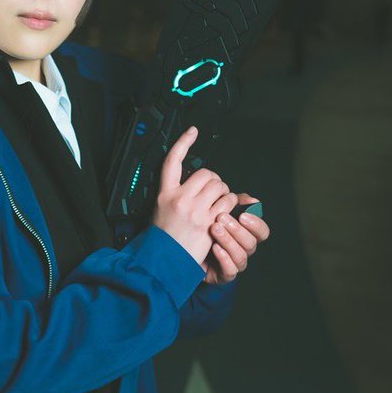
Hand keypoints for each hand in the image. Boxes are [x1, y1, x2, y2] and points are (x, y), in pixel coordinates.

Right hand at [151, 126, 238, 265]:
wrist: (164, 261)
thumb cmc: (165, 237)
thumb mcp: (161, 209)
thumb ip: (178, 193)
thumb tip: (202, 181)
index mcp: (165, 193)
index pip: (172, 161)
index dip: (183, 142)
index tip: (192, 132)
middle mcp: (179, 198)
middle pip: (206, 173)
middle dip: (215, 181)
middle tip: (213, 193)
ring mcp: (194, 210)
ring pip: (220, 186)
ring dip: (224, 193)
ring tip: (218, 204)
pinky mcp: (209, 221)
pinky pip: (227, 202)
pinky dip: (230, 205)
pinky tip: (223, 214)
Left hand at [201, 194, 270, 284]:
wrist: (188, 250)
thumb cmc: (207, 229)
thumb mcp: (220, 212)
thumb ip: (236, 204)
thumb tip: (253, 201)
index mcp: (248, 235)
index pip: (262, 232)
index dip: (256, 224)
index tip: (243, 215)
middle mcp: (245, 250)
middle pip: (251, 243)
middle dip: (237, 230)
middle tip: (221, 217)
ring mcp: (236, 264)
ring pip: (241, 256)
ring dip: (228, 241)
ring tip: (214, 229)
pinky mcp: (224, 275)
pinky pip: (230, 270)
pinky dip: (224, 259)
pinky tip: (214, 247)